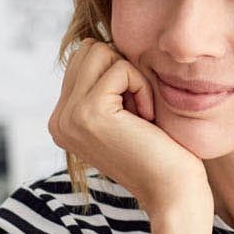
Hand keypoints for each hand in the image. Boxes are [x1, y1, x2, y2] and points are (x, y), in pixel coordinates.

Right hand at [48, 38, 208, 217]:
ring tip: (141, 114)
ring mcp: (69, 117)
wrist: (174, 193)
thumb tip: (93, 40)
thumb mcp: (124, 114)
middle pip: (88, 48)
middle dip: (122, 70)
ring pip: (100, 51)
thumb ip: (102, 85)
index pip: (83, 59)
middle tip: (138, 111)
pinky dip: (142, 88)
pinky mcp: (88, 112)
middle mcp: (58, 120)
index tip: (134, 113)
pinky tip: (147, 120)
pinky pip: (120, 68)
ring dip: (132, 77)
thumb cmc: (162, 152)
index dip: (118, 73)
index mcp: (63, 120)